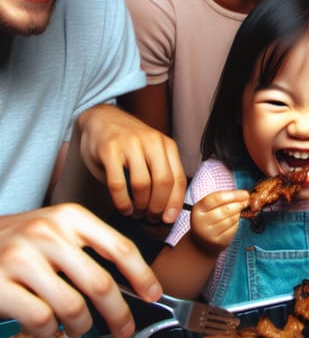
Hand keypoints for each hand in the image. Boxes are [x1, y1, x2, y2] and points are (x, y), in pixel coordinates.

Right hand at [0, 204, 161, 337]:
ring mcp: (21, 257)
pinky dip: (48, 330)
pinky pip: (41, 318)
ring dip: (82, 326)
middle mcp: (48, 232)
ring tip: (79, 328)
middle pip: (100, 282)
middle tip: (125, 329)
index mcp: (71, 217)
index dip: (142, 274)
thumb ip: (91, 249)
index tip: (154, 293)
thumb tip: (134, 282)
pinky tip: (45, 326)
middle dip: (119, 313)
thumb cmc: (21, 242)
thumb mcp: (57, 230)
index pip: (120, 247)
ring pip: (72, 306)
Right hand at [77, 104, 186, 222]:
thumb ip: (160, 173)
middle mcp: (152, 142)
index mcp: (166, 145)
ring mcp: (130, 144)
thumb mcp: (151, 152)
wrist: (101, 118)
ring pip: (142, 184)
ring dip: (140, 206)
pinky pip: (118, 184)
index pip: (178, 178)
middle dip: (158, 207)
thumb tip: (167, 209)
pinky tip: (124, 208)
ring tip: (137, 213)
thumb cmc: (128, 143)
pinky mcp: (109, 149)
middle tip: (152, 218)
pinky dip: (122, 202)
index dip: (175, 202)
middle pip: (163, 182)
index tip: (169, 218)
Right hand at [189, 190, 248, 254]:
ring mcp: (209, 233)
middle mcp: (201, 222)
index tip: (245, 194)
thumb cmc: (210, 218)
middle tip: (246, 202)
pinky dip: (236, 223)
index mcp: (198, 209)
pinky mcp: (218, 241)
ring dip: (238, 214)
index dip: (234, 195)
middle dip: (239, 204)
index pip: (217, 198)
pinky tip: (234, 222)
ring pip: (231, 219)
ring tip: (237, 212)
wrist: (202, 241)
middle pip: (225, 209)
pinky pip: (233, 229)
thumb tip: (244, 195)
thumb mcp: (210, 207)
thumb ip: (224, 199)